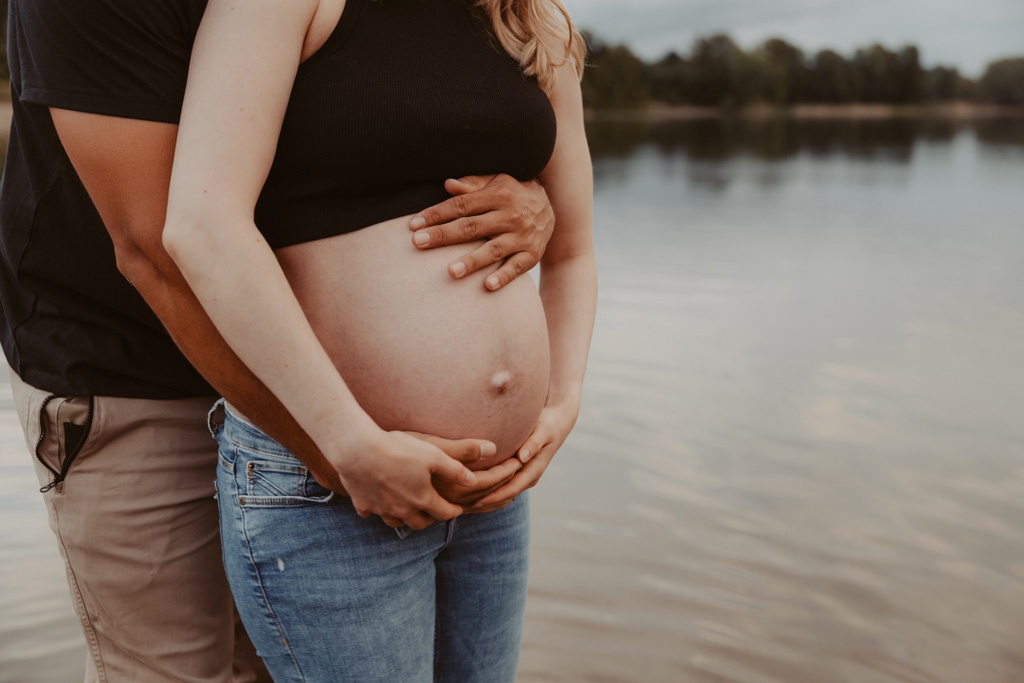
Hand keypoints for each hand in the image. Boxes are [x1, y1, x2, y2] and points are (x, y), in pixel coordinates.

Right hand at [333, 429, 482, 530]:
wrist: (358, 449)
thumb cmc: (399, 449)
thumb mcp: (434, 455)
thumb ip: (455, 470)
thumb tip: (474, 481)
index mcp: (423, 499)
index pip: (444, 513)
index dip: (454, 511)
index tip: (458, 509)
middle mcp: (403, 510)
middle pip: (421, 524)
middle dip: (431, 519)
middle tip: (434, 511)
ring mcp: (381, 509)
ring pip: (396, 523)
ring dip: (405, 519)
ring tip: (408, 509)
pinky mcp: (362, 504)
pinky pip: (371, 513)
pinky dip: (377, 510)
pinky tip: (378, 501)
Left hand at [409, 174, 553, 290]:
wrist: (552, 208)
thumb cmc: (513, 194)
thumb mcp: (496, 182)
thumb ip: (472, 184)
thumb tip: (447, 184)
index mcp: (497, 195)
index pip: (461, 205)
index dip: (436, 214)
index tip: (413, 225)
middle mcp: (509, 216)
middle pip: (471, 227)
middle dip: (443, 235)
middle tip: (418, 244)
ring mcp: (521, 237)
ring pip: (493, 250)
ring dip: (472, 261)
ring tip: (451, 271)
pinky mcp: (532, 255)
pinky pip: (516, 267)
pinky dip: (503, 277)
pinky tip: (487, 285)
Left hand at [469, 403, 578, 513]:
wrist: (557, 424)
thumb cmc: (548, 424)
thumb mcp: (543, 430)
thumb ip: (533, 443)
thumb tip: (522, 457)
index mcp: (534, 469)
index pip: (512, 489)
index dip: (494, 496)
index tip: (475, 501)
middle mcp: (529, 477)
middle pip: (505, 495)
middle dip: (486, 502)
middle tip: (462, 507)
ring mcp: (524, 476)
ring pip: (504, 493)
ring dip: (486, 499)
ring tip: (463, 504)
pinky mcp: (519, 472)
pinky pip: (504, 486)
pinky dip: (490, 491)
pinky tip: (472, 493)